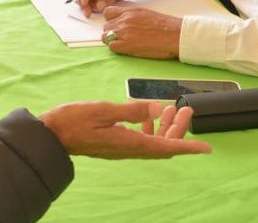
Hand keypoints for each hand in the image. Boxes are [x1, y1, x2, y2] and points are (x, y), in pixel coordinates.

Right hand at [40, 100, 210, 158]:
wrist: (51, 136)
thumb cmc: (73, 121)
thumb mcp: (102, 110)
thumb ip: (130, 110)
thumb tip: (155, 108)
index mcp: (129, 143)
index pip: (166, 147)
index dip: (188, 146)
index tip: (206, 148)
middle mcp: (128, 149)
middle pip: (163, 144)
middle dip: (178, 128)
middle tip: (186, 108)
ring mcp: (121, 148)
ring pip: (152, 142)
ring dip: (165, 127)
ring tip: (170, 108)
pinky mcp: (114, 144)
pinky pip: (140, 140)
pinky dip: (149, 127)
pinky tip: (145, 114)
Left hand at [102, 6, 182, 59]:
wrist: (175, 35)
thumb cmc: (166, 26)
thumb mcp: (146, 14)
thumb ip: (132, 17)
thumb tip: (126, 22)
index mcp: (129, 11)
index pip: (108, 13)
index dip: (110, 20)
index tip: (115, 25)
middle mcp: (124, 20)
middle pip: (106, 27)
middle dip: (112, 33)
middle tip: (122, 38)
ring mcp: (124, 32)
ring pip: (106, 37)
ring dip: (112, 41)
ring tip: (125, 44)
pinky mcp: (127, 45)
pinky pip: (112, 47)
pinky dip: (117, 49)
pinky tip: (127, 49)